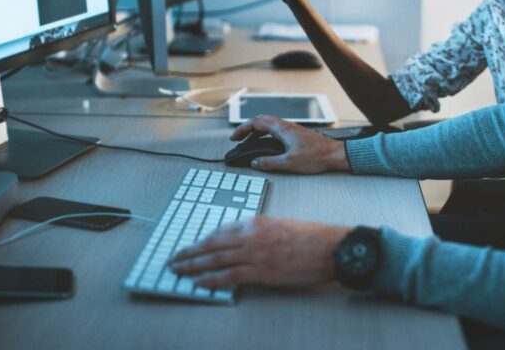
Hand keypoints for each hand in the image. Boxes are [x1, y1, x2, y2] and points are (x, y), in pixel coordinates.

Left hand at [167, 216, 350, 287]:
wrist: (329, 247)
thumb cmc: (311, 237)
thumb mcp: (281, 225)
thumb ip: (260, 232)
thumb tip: (244, 243)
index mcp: (256, 222)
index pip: (221, 230)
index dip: (203, 240)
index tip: (192, 246)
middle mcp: (251, 236)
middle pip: (212, 244)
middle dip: (190, 252)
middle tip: (175, 258)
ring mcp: (255, 254)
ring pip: (215, 259)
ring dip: (193, 265)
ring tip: (179, 270)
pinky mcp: (261, 272)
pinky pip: (229, 276)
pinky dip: (211, 279)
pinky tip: (199, 282)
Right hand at [232, 115, 349, 172]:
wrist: (335, 155)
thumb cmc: (317, 157)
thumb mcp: (289, 163)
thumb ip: (269, 163)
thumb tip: (255, 162)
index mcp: (282, 129)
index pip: (256, 123)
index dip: (242, 130)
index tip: (234, 138)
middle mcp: (286, 126)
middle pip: (261, 121)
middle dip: (247, 129)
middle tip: (238, 139)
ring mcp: (291, 129)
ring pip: (268, 125)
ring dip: (256, 131)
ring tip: (249, 143)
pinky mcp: (296, 134)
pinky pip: (275, 130)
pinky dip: (266, 135)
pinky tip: (266, 145)